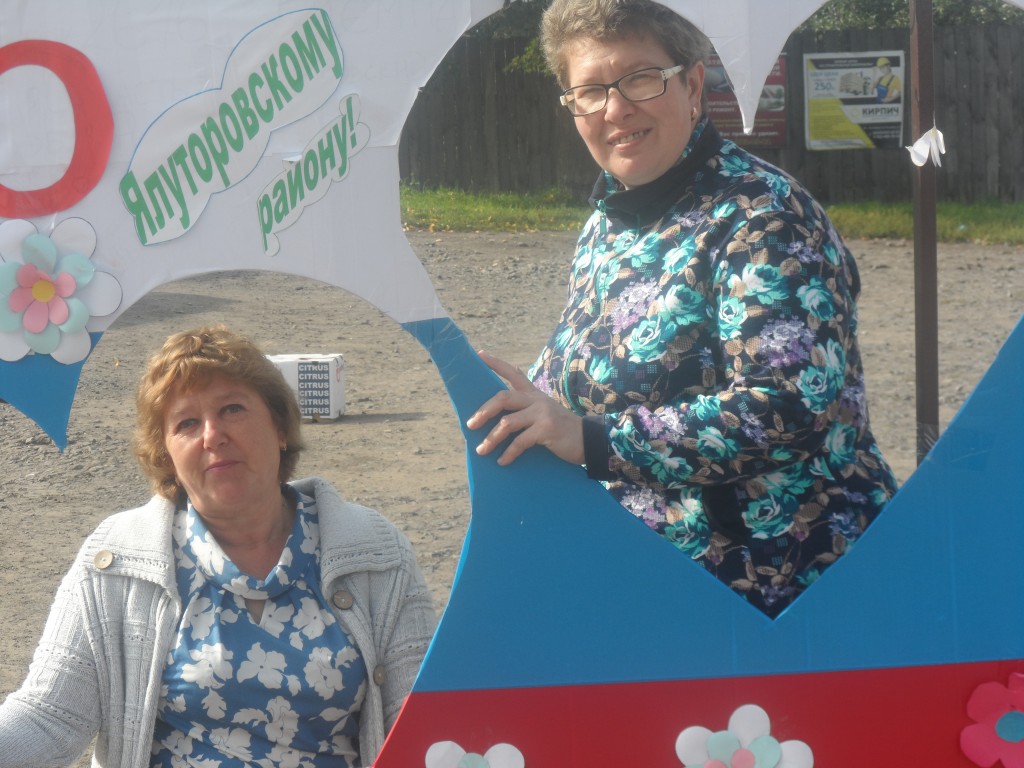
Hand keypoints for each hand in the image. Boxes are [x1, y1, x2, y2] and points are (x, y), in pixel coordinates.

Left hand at [467, 350, 584, 466]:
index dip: (495, 363)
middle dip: (484, 411)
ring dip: (491, 438)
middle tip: (470, 425)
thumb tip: (498, 420)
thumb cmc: (562, 430)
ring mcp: (542, 413)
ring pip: (507, 422)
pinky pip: (520, 441)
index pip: (513, 373)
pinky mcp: (546, 429)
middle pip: (503, 397)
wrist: (589, 440)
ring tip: (482, 450)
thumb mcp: (545, 413)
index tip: (479, 354)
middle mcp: (536, 400)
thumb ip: (527, 410)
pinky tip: (502, 461)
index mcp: (534, 394)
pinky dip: (509, 453)